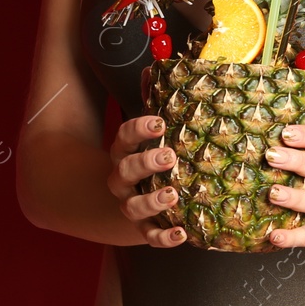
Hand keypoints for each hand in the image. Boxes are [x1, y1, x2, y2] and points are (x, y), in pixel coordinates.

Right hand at [106, 65, 186, 247]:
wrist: (125, 202)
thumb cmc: (144, 159)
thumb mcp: (145, 133)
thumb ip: (150, 102)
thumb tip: (153, 68)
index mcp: (123, 152)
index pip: (124, 137)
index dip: (139, 129)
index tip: (159, 123)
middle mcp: (123, 180)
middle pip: (126, 171)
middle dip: (145, 162)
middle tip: (169, 155)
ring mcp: (130, 205)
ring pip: (133, 206)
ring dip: (152, 201)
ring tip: (173, 194)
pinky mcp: (143, 229)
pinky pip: (150, 236)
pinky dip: (163, 237)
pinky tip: (182, 233)